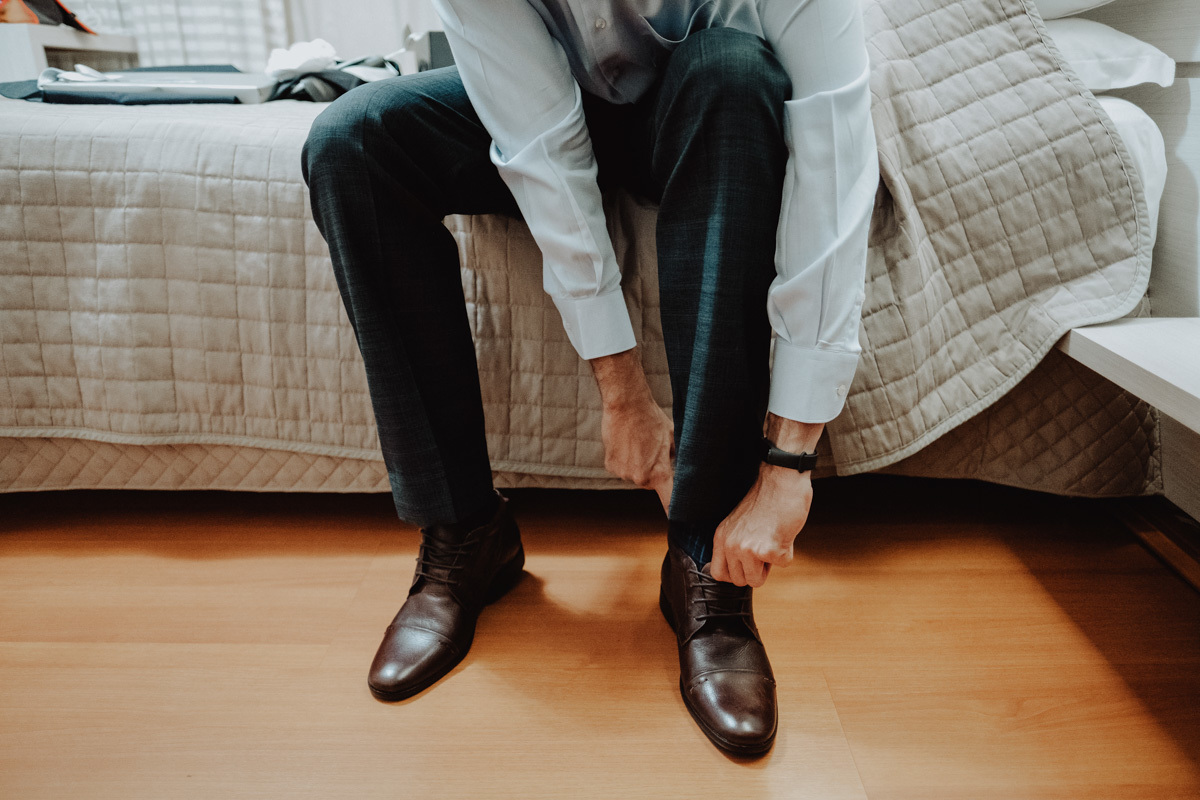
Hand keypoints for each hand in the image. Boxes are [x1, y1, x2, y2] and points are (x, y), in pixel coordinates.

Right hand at [590, 349, 674, 511]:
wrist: (626, 405)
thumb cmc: (652, 419)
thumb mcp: (673, 439)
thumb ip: (677, 459)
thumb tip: (685, 471)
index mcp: (659, 473)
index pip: (669, 502)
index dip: (674, 511)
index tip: (679, 521)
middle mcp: (639, 478)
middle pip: (650, 484)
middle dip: (654, 471)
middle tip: (652, 450)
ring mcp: (623, 474)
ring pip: (635, 475)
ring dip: (638, 464)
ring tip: (638, 443)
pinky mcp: (610, 466)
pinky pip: (622, 468)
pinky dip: (625, 459)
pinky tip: (627, 443)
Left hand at [711, 416, 822, 586]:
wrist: (782, 480)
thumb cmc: (766, 500)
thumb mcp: (738, 523)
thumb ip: (733, 545)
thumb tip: (737, 571)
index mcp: (721, 537)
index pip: (719, 574)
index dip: (736, 573)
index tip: (747, 565)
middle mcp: (731, 544)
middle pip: (741, 580)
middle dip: (756, 570)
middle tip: (765, 546)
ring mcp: (749, 549)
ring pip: (758, 580)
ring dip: (770, 563)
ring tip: (773, 539)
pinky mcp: (770, 550)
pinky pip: (783, 565)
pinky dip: (789, 552)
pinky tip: (785, 532)